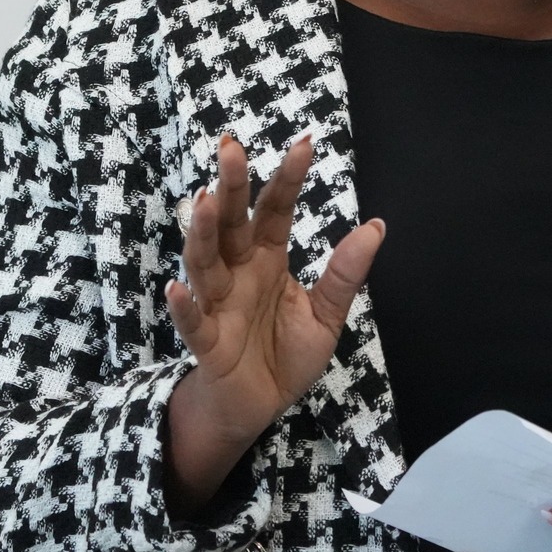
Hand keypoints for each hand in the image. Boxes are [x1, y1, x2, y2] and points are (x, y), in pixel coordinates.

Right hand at [163, 133, 384, 515]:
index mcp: (267, 258)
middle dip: (232, 186)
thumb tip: (376, 226)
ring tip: (205, 203)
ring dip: (203, 234)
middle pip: (232, 223)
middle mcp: (238, 272)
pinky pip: (193, 323)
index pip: (276, 210)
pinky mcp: (208, 343)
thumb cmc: (284, 354)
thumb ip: (344, 274)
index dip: (288, 179)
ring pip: (205, 263)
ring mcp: (219, 304)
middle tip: (231, 147)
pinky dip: (183, 307)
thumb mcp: (326, 314)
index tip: (305, 144)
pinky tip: (176, 287)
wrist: (260, 406)